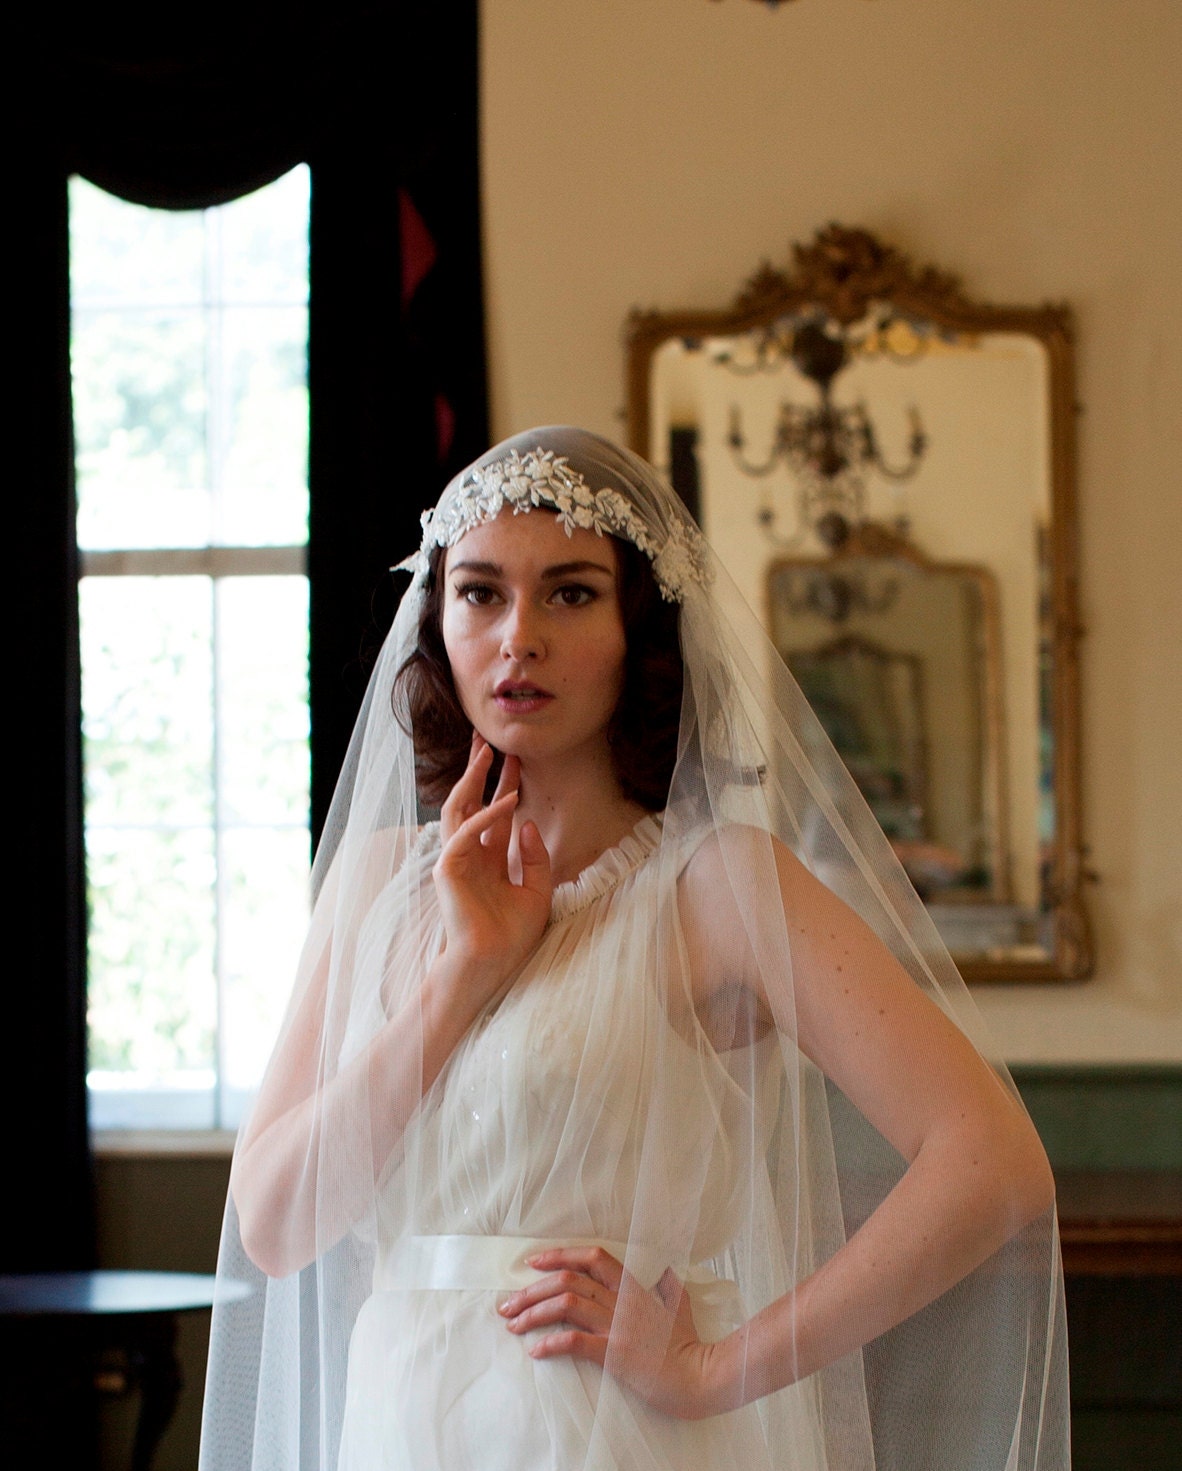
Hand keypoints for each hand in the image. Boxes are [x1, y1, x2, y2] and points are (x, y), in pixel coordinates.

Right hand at [433, 737, 552, 993]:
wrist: (492, 963)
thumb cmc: (512, 936)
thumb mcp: (538, 891)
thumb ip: (535, 858)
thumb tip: (526, 823)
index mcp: (489, 860)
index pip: (496, 813)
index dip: (505, 784)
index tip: (516, 758)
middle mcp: (470, 855)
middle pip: (471, 801)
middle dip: (478, 770)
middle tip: (486, 739)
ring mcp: (456, 860)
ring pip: (459, 808)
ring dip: (472, 779)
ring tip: (486, 752)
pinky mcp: (448, 869)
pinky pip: (466, 833)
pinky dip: (486, 815)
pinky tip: (508, 800)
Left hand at [498, 1245, 730, 1420]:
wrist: (699, 1375)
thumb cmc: (690, 1343)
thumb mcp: (681, 1303)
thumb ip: (668, 1284)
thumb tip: (664, 1268)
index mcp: (634, 1287)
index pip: (592, 1257)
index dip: (560, 1255)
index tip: (533, 1262)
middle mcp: (621, 1301)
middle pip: (568, 1281)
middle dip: (531, 1290)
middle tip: (508, 1304)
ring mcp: (617, 1327)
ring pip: (566, 1306)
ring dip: (533, 1313)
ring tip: (513, 1325)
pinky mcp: (614, 1354)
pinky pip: (575, 1343)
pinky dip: (551, 1344)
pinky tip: (535, 1350)